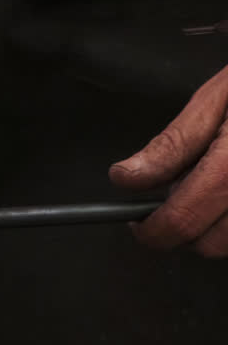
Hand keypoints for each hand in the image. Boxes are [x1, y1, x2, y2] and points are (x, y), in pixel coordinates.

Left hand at [110, 64, 227, 256]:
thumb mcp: (217, 100)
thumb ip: (174, 144)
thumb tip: (127, 178)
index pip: (182, 221)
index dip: (151, 230)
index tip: (137, 221)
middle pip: (210, 244)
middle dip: (184, 228)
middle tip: (177, 196)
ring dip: (215, 227)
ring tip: (213, 186)